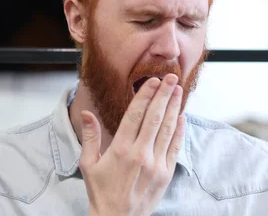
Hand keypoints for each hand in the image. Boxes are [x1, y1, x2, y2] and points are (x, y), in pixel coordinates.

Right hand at [79, 74, 185, 215]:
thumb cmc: (101, 191)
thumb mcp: (88, 164)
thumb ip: (90, 137)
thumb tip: (86, 113)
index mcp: (120, 149)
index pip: (135, 115)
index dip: (146, 95)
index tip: (152, 80)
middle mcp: (140, 154)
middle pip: (155, 117)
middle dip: (164, 94)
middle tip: (170, 77)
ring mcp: (155, 164)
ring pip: (167, 129)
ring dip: (174, 107)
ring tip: (178, 90)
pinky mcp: (165, 174)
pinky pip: (175, 147)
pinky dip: (180, 131)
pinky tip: (182, 117)